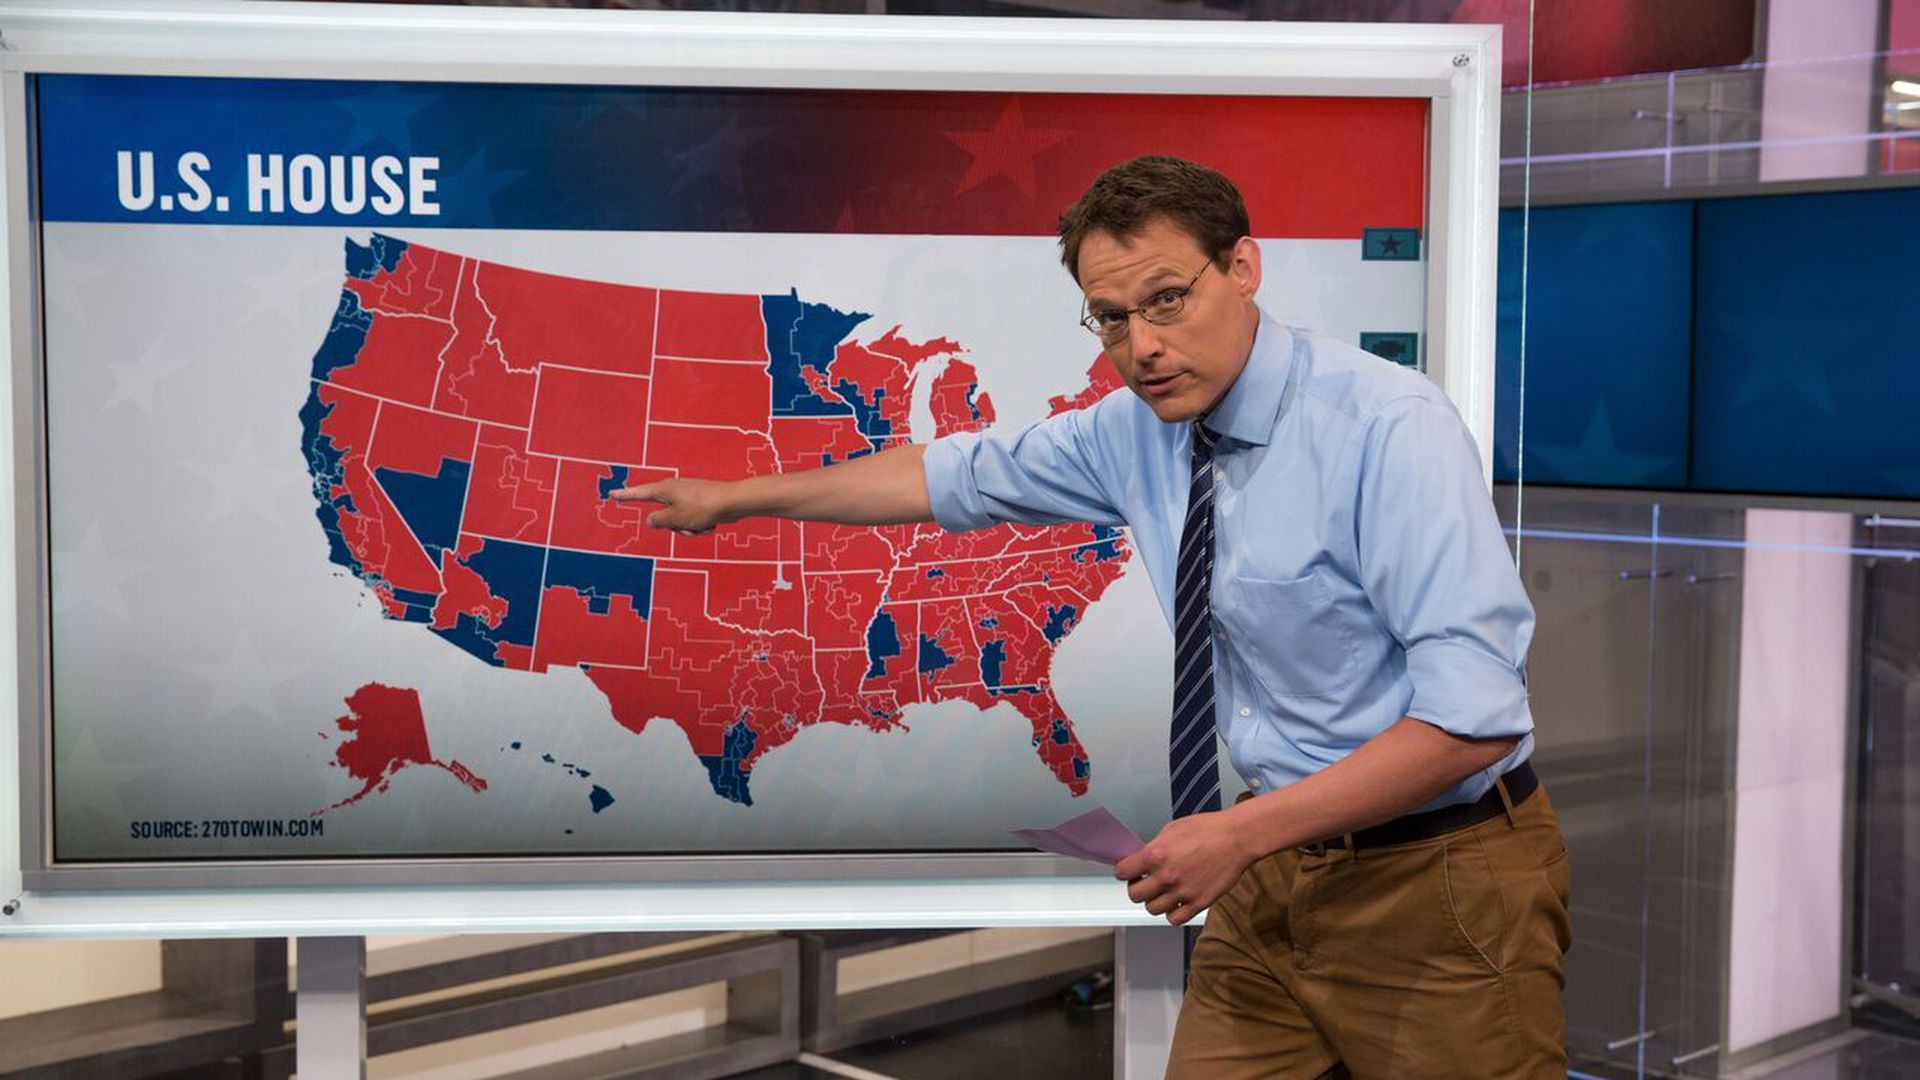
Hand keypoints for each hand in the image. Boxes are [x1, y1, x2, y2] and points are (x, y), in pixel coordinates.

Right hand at [608, 477, 736, 534]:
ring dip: (689, 529)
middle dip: (674, 527)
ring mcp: (687, 497)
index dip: (624, 496)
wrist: (732, 502)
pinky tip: (710, 524)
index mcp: (664, 490)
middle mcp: (674, 491)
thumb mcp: (674, 518)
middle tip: (687, 525)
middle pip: (663, 517)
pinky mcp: (699, 503)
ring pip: (679, 522)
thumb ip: (657, 521)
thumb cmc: (702, 507)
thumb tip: (649, 521)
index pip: (638, 494)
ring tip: (701, 526)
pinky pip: (692, 521)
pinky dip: (699, 526)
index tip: (611, 494)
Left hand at [1114, 808, 1257, 925]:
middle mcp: (1165, 876)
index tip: (1128, 871)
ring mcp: (1182, 892)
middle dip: (1137, 888)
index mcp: (1155, 855)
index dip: (1124, 871)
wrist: (1237, 838)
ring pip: (1152, 909)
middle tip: (1145, 882)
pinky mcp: (1198, 903)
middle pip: (1134, 895)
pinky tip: (1177, 901)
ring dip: (1154, 901)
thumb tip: (1141, 860)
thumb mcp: (1172, 830)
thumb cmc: (1207, 829)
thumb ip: (1154, 847)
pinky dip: (1172, 912)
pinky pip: (1174, 919)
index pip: (1122, 872)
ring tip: (1162, 891)